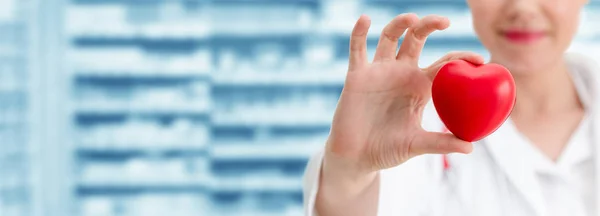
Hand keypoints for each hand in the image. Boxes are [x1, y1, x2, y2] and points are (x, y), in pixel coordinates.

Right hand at [325, 14, 483, 178]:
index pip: (444, 64)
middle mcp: (401, 73)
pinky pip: (357, 48)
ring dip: (400, 23)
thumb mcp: (416, 144)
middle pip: (417, 38)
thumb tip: (470, 148)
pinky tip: (365, 19)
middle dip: (430, 25)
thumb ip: (440, 143)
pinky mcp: (357, 75)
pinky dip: (359, 32)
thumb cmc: (387, 150)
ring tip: (412, 19)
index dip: (461, 58)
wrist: (356, 156)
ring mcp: (378, 71)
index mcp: (420, 87)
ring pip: (389, 36)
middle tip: (445, 22)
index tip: (480, 59)